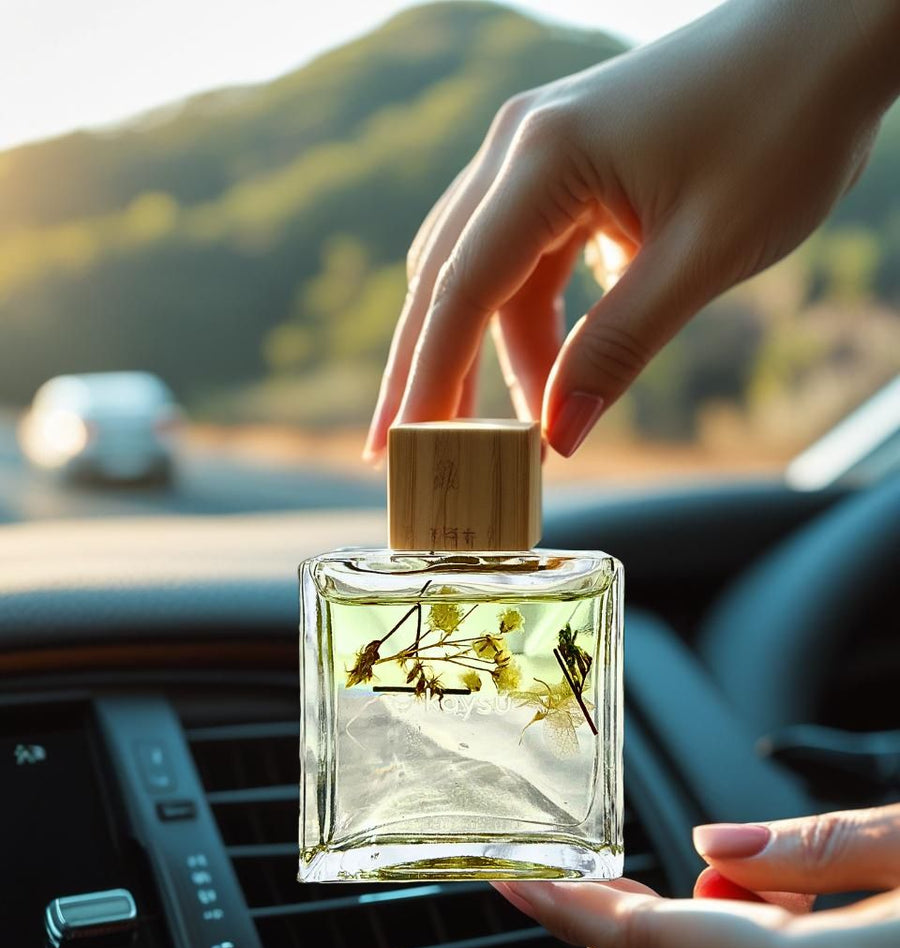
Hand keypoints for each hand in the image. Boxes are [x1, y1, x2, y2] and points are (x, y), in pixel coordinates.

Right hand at [365, 0, 896, 460]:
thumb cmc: (784, 126)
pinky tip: (546, 370)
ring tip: (507, 434)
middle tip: (407, 456)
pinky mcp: (567, 163)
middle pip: (446, 280)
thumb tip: (558, 434)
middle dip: (429, 373)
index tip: (408, 451)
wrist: (830, 36)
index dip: (431, 380)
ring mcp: (538, 147)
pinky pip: (525, 255)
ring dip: (489, 353)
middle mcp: (520, 145)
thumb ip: (622, 346)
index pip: (461, 291)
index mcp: (545, 158)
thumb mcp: (704, 255)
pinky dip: (529, 319)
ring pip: (485, 271)